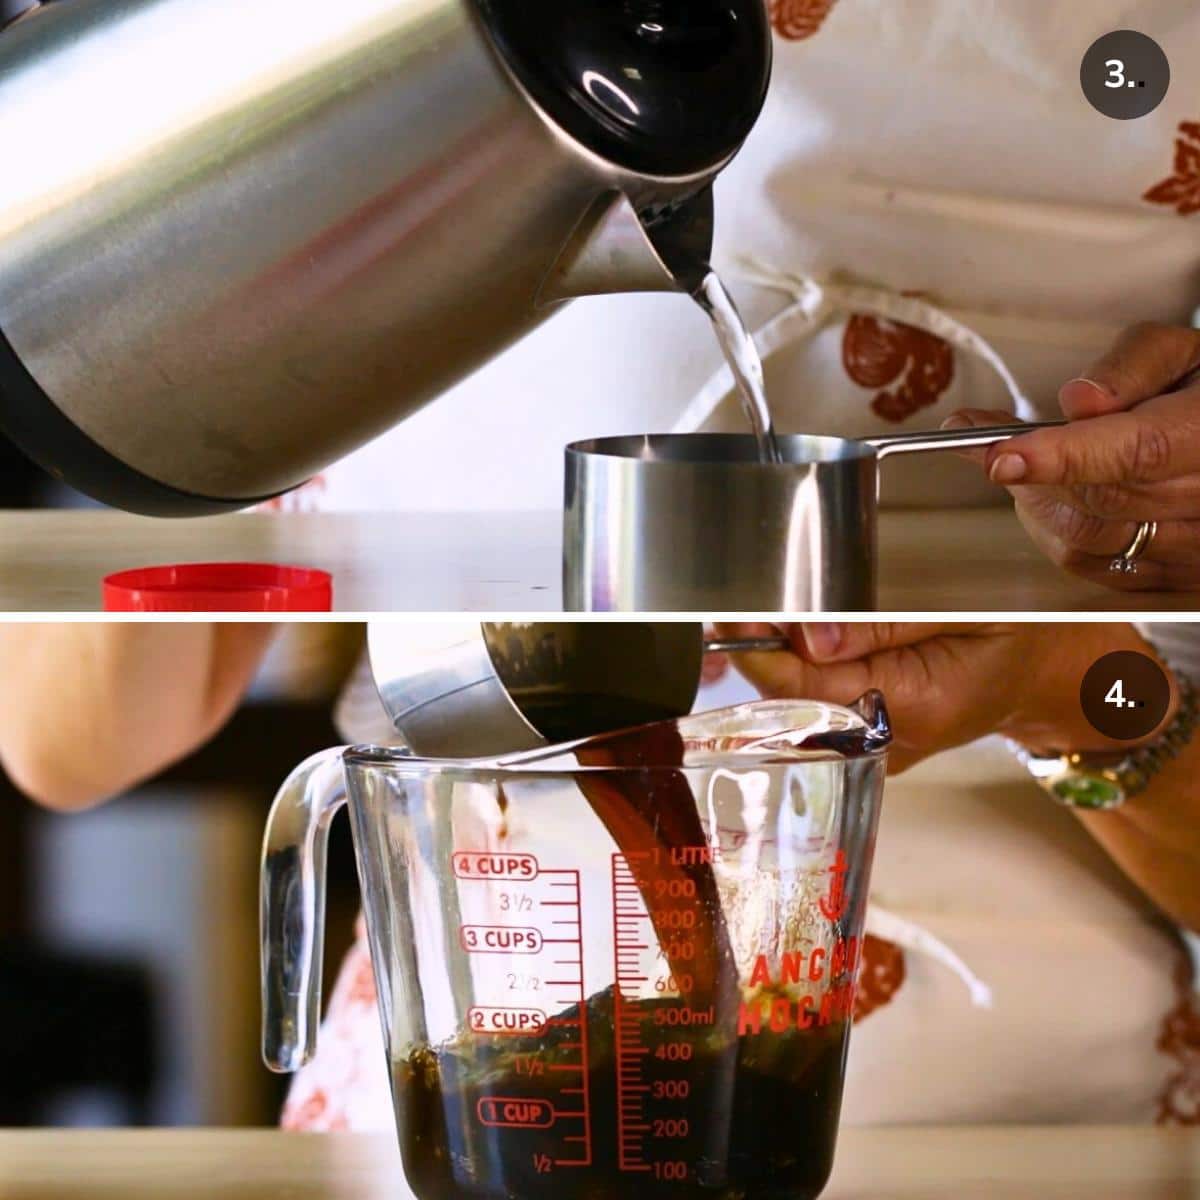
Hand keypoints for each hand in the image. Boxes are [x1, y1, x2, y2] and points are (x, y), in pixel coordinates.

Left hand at [714, 622, 1175, 771]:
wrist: (1059, 673)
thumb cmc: (1028, 636)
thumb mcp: (971, 612)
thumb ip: (888, 626)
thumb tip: (810, 638)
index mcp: (905, 711)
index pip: (802, 689)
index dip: (760, 648)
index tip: (731, 609)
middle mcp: (882, 739)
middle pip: (793, 694)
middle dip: (764, 646)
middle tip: (741, 598)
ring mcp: (875, 740)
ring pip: (804, 695)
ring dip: (783, 653)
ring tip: (769, 607)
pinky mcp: (872, 728)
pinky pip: (824, 696)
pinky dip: (807, 665)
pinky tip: (803, 633)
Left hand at [944, 322, 1199, 589]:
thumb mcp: (1181, 353)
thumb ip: (1134, 366)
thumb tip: (1078, 401)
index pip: (1138, 452)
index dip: (1064, 457)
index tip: (1002, 456)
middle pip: (1100, 498)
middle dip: (1032, 468)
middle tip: (985, 438)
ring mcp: (1193, 547)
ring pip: (1085, 538)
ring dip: (1037, 498)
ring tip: (1023, 458)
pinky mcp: (1170, 573)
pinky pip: (1089, 564)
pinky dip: (1053, 527)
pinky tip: (1048, 493)